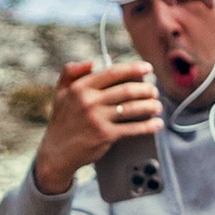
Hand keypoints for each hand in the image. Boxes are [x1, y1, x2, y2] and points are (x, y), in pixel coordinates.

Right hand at [33, 58, 163, 193]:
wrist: (56, 153)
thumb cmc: (62, 121)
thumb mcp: (60, 93)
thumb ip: (71, 72)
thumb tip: (91, 62)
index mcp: (80, 88)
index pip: (112, 73)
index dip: (133, 69)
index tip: (147, 68)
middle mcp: (89, 101)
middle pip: (127, 90)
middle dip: (146, 90)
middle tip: (154, 91)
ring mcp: (98, 119)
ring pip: (133, 108)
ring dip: (150, 106)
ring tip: (157, 105)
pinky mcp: (105, 135)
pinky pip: (132, 128)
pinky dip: (148, 126)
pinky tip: (156, 124)